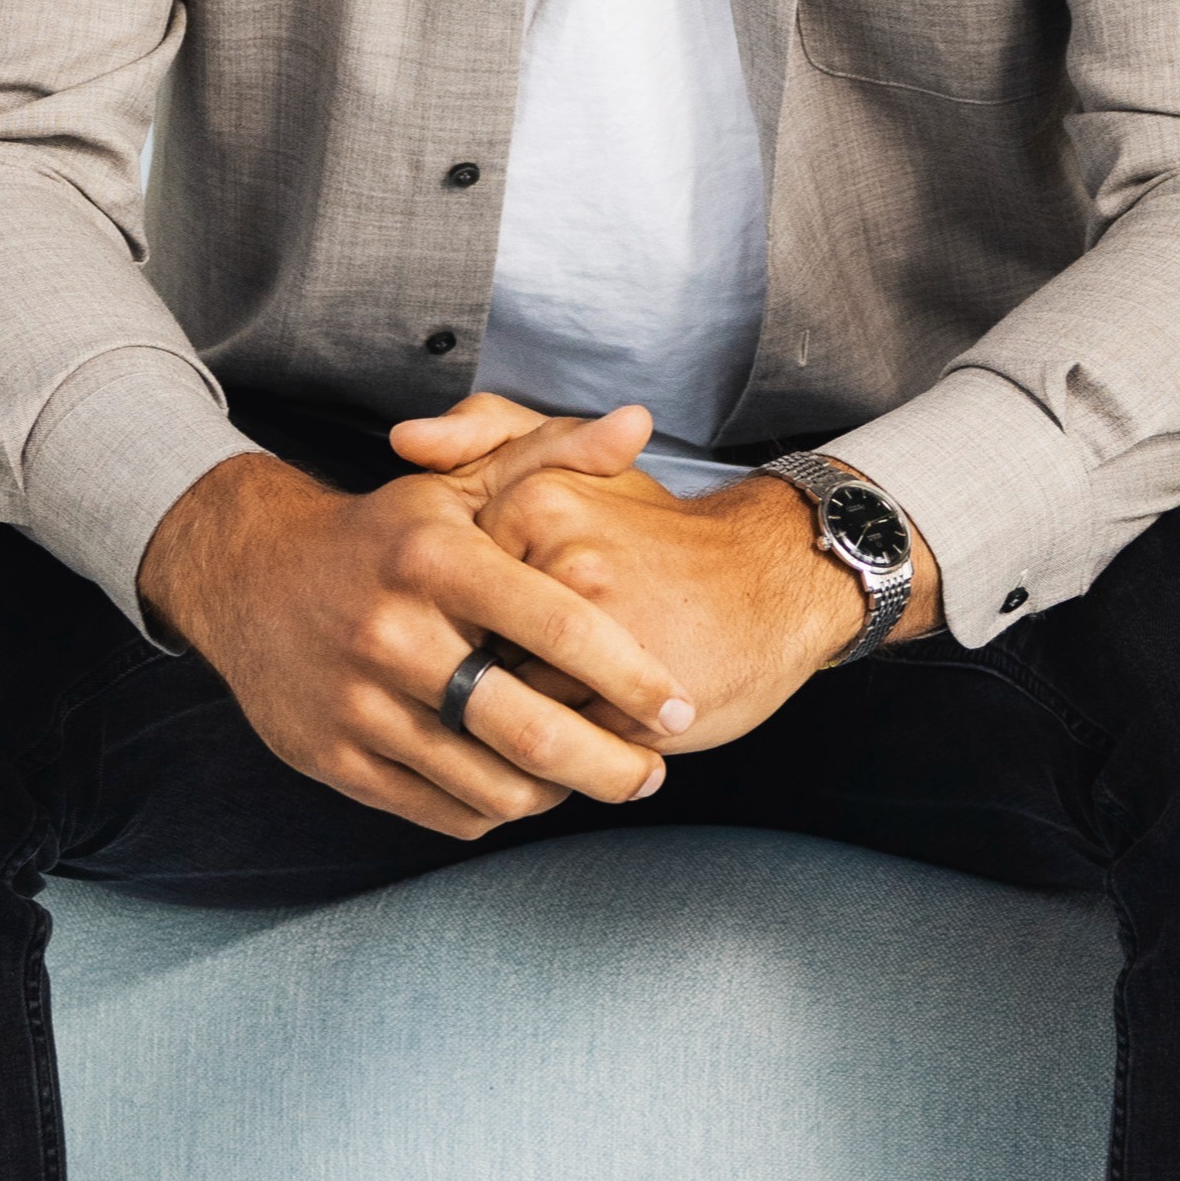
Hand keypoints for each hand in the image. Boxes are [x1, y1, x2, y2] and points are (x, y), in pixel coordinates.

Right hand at [137, 439, 699, 843]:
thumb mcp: (462, 480)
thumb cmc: (386, 533)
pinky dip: (495, 810)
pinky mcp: (333, 759)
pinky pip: (441, 812)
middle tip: (652, 773)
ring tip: (592, 778)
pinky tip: (522, 787)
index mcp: (436, 557)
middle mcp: (392, 632)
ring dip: (558, 795)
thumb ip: (555, 453)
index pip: (560, 629)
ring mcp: (357, 704)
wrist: (249, 576)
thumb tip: (640, 425)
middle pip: (531, 733)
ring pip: (490, 787)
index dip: (634, 678)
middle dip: (613, 766)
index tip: (679, 707)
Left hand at [404, 424, 938, 752]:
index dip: (473, 611)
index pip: (448, 587)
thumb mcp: (575, 463)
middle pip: (470, 645)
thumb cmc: (660, 535)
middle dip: (496, 663)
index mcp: (535, 501)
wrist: (774, 585)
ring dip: (529, 712)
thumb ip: (487, 435)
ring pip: (507, 702)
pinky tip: (605, 716)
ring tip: (580, 685)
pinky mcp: (627, 697)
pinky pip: (557, 746)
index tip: (515, 608)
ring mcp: (596, 632)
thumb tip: (405, 438)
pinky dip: (570, 746)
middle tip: (548, 651)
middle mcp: (560, 559)